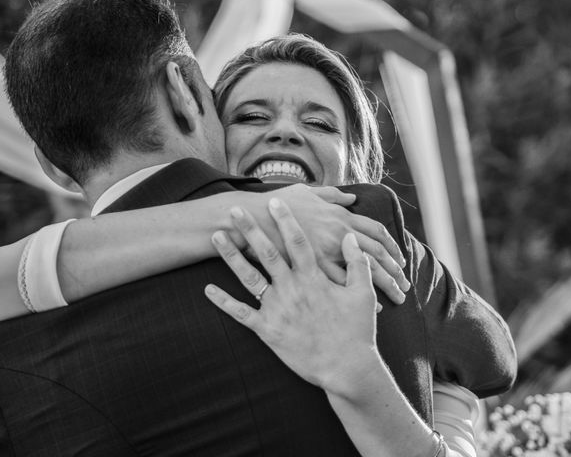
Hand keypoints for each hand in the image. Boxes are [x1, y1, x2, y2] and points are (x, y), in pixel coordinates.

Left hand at [205, 197, 379, 394]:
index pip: (297, 241)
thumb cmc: (356, 331)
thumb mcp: (363, 293)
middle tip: (235, 211)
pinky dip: (223, 302)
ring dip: (231, 256)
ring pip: (249, 277)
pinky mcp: (267, 330)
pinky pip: (241, 313)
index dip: (285, 220)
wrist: (345, 368)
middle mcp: (292, 289)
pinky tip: (207, 289)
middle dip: (250, 229)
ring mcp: (277, 309)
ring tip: (217, 237)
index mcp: (314, 278)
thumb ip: (357, 263)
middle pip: (267, 252)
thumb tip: (350, 238)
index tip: (273, 201)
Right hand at [264, 184, 409, 303]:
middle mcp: (338, 234)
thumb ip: (331, 196)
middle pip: (377, 255)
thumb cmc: (278, 204)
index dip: (392, 247)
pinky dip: (358, 296)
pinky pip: (342, 286)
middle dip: (394, 272)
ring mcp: (327, 252)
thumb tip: (350, 198)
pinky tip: (367, 306)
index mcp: (339, 216)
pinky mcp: (312, 269)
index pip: (376, 232)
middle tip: (405, 286)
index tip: (400, 260)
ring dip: (384, 287)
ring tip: (395, 298)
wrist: (251, 219)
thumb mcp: (307, 193)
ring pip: (365, 273)